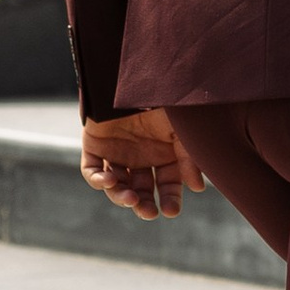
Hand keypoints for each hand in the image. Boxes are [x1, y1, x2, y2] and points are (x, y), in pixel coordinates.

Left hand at [80, 110, 206, 221]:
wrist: (132, 77)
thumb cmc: (162, 101)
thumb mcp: (182, 131)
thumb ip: (189, 159)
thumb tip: (197, 189)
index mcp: (163, 155)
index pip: (167, 185)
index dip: (169, 199)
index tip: (171, 211)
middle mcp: (140, 158)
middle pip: (141, 191)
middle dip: (144, 205)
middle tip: (148, 213)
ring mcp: (116, 154)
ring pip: (116, 186)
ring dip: (121, 197)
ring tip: (130, 199)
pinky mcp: (94, 147)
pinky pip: (92, 172)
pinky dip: (98, 181)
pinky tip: (109, 182)